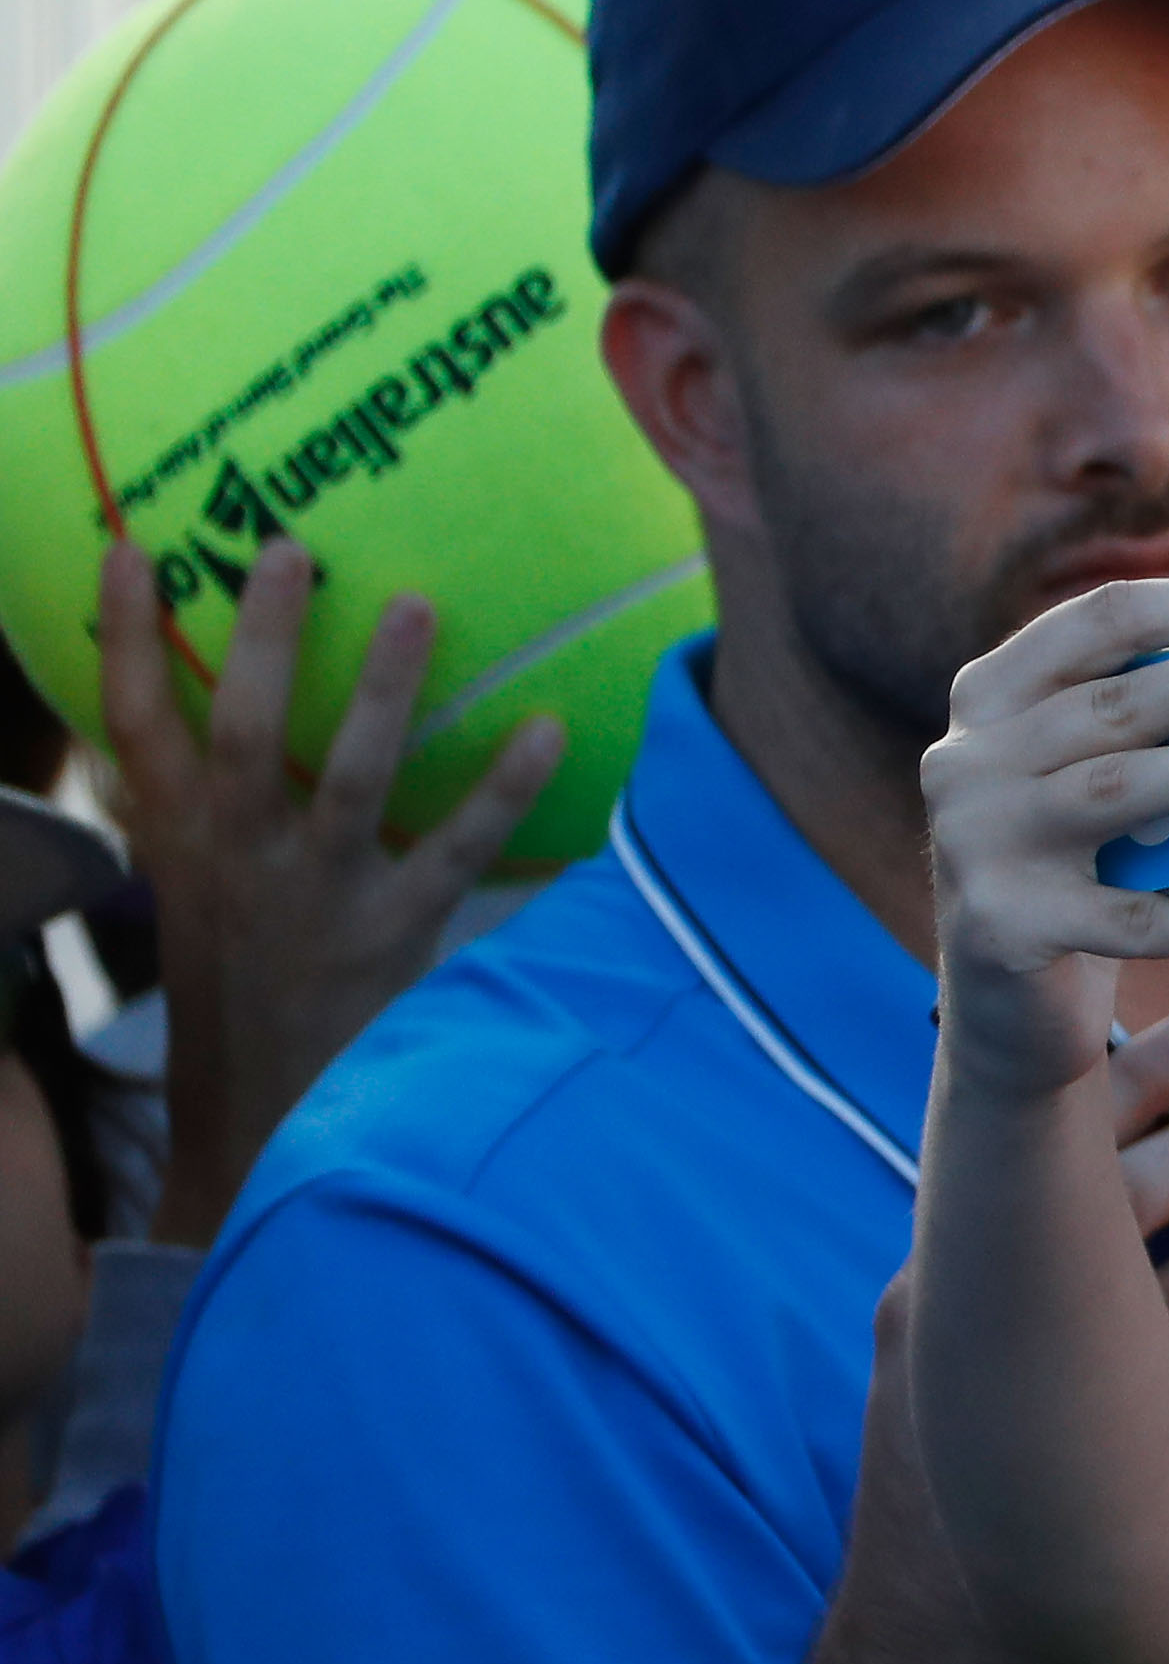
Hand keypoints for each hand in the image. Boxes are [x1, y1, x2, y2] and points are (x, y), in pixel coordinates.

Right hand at [99, 535, 563, 1244]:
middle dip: (257, 639)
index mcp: (180, 842)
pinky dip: (504, 793)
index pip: (131, 723)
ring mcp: (316, 899)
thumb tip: (198, 713)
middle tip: (290, 547)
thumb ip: (194, 807)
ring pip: (348, 780)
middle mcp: (239, 861)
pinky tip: (549, 731)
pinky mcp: (392, 938)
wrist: (260, 1117)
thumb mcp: (192, 890)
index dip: (124, 636)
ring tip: (416, 603)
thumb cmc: (240, 982)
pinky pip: (458, 853)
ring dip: (382, 692)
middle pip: (238, 732)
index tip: (132, 548)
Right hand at [916, 582, 1168, 1096]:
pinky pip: (1129, 918)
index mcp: (992, 696)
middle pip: (1109, 705)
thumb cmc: (1078, 864)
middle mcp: (968, 759)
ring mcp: (978, 841)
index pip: (1096, 620)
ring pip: (1115, 791)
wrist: (1003, 998)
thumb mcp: (1092, 777)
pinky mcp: (1005, 926)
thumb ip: (1154, 728)